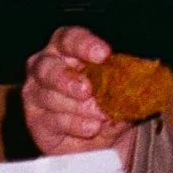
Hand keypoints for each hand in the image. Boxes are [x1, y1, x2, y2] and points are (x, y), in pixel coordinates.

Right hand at [21, 26, 136, 162]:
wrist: (101, 133)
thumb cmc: (106, 98)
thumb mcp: (120, 87)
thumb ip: (123, 80)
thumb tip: (136, 79)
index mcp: (66, 48)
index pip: (70, 38)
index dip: (85, 44)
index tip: (103, 54)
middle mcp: (46, 67)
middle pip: (47, 67)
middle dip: (67, 79)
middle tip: (88, 90)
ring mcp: (36, 94)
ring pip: (49, 98)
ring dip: (78, 108)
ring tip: (100, 115)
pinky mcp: (36, 121)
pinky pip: (52, 122)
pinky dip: (75, 125)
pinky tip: (91, 128)